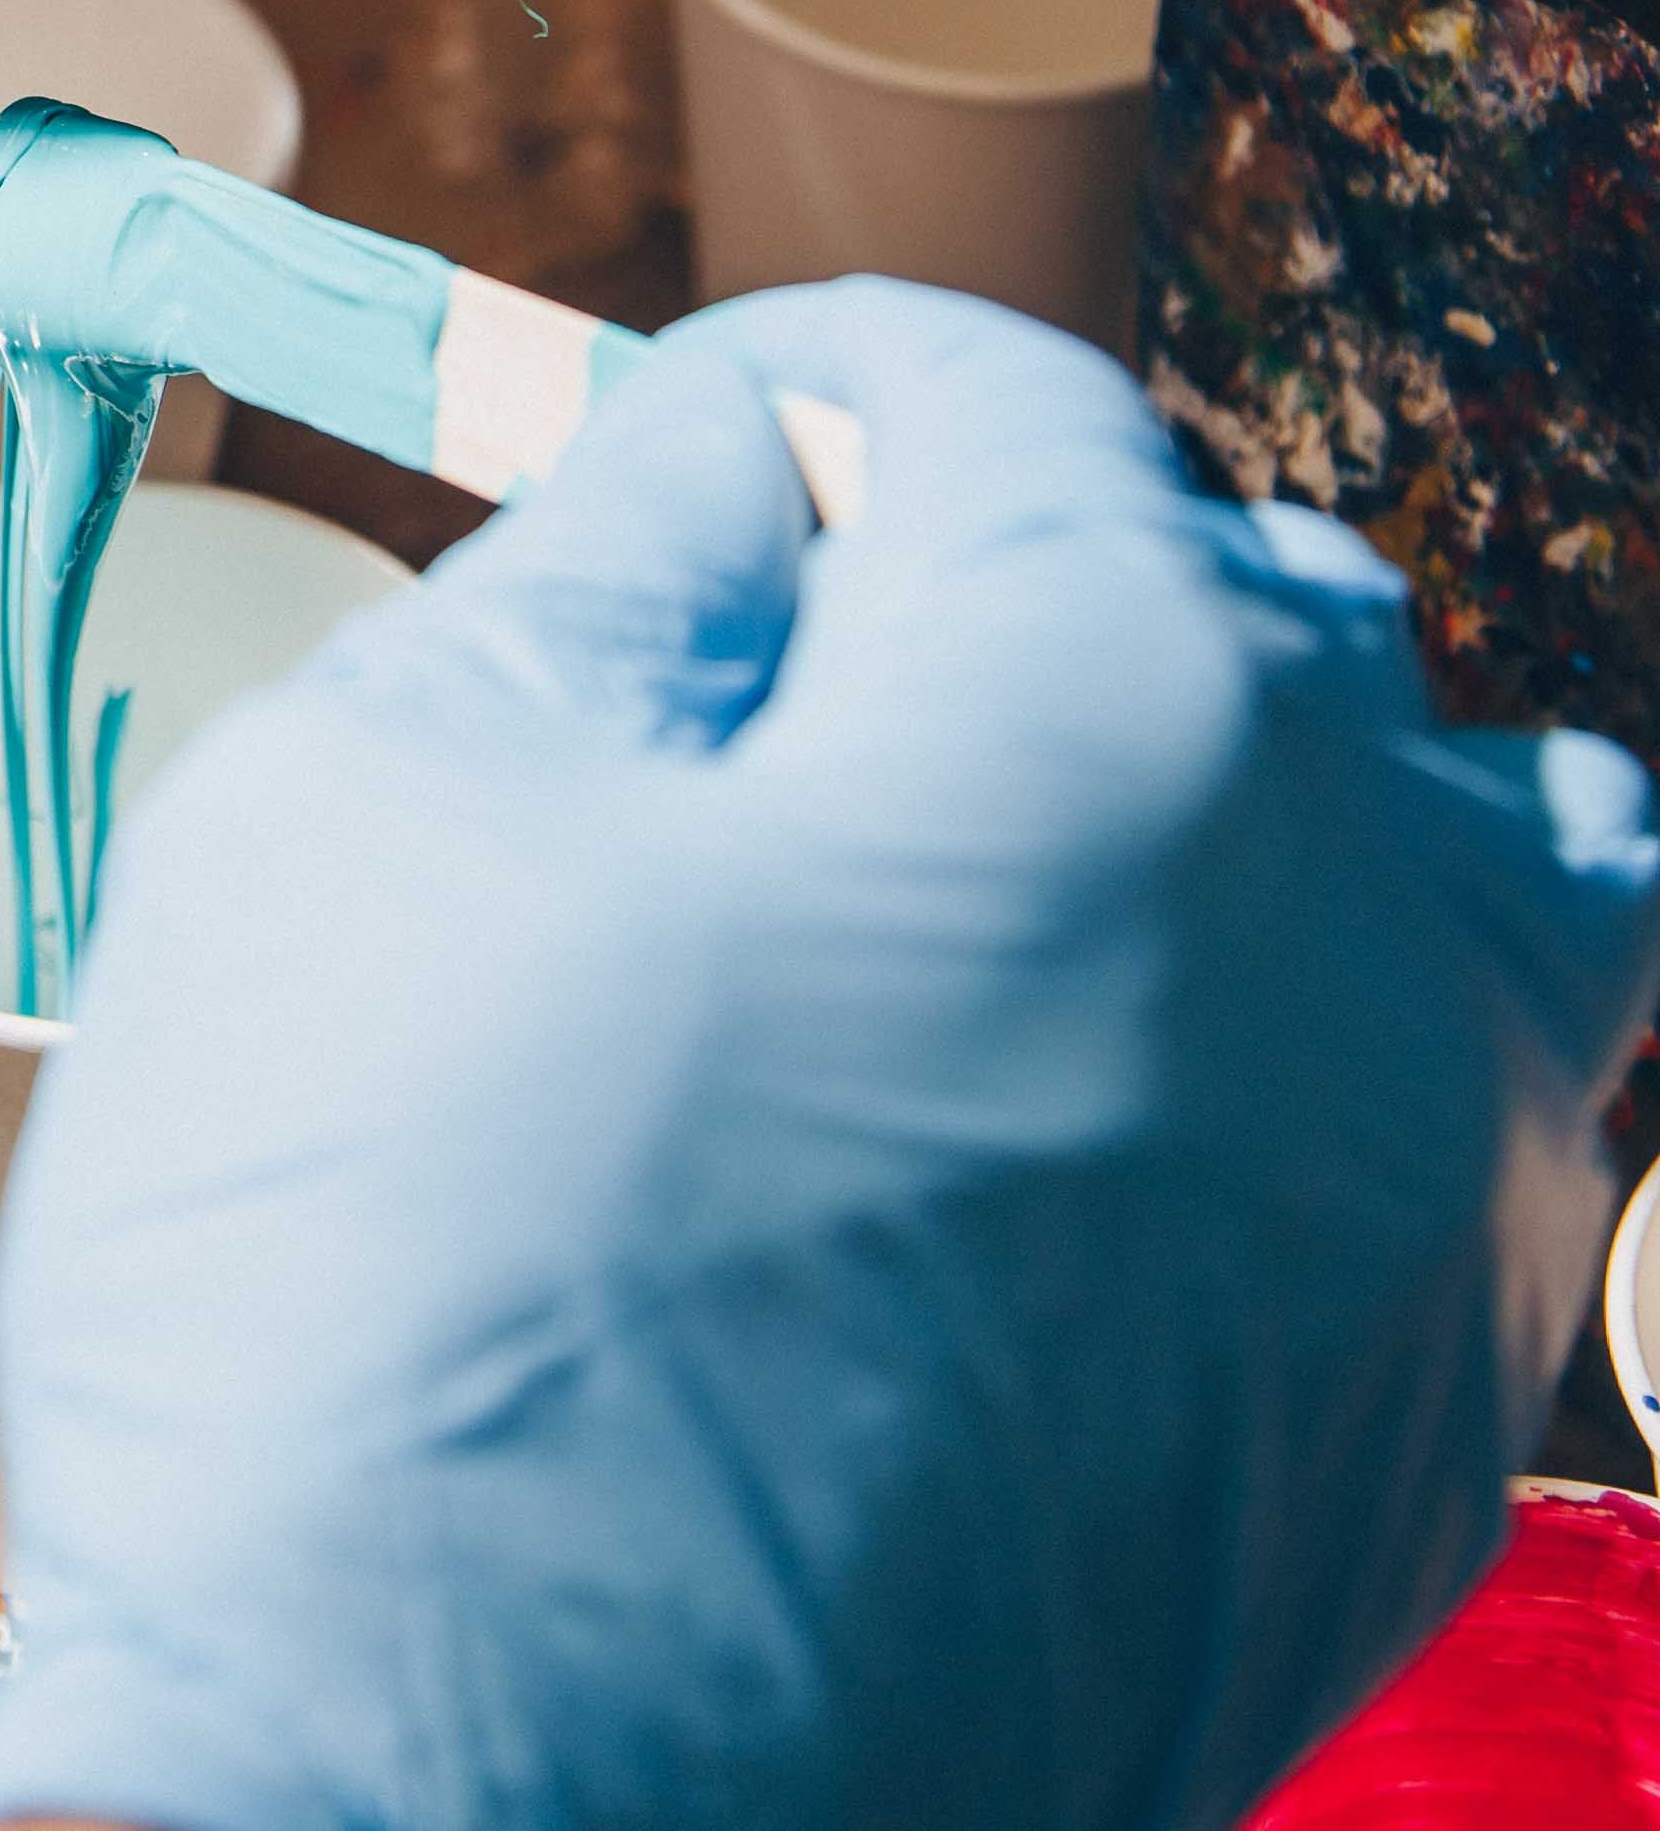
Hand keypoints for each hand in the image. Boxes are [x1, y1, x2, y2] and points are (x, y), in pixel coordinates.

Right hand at [0, 281, 1659, 1830]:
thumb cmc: (381, 1296)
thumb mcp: (396, 794)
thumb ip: (616, 558)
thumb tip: (739, 461)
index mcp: (1105, 714)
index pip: (1002, 408)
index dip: (806, 383)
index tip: (688, 441)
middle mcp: (1355, 939)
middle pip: (1254, 608)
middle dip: (1015, 564)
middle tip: (768, 665)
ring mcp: (1425, 1228)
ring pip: (1471, 865)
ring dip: (1260, 795)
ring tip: (1008, 864)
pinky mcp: (1406, 1469)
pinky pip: (1448, 1137)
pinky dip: (1298, 1045)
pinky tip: (1061, 1124)